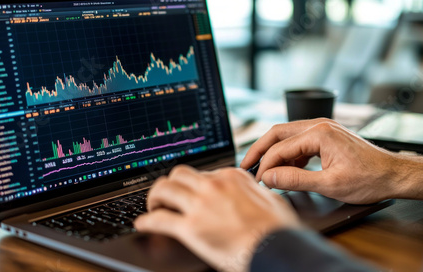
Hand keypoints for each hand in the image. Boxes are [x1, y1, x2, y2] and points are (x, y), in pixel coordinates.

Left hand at [134, 165, 300, 271]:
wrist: (279, 250)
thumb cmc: (279, 230)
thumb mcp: (271, 200)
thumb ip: (254, 192)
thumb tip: (253, 193)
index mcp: (233, 177)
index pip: (203, 173)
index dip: (192, 185)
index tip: (188, 192)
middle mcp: (214, 185)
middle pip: (179, 174)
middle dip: (170, 184)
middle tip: (167, 195)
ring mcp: (200, 204)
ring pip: (164, 188)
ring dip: (154, 197)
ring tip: (153, 206)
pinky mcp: (190, 227)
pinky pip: (159, 219)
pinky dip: (147, 221)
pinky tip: (143, 224)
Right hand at [240, 118, 422, 203]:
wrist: (394, 175)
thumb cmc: (369, 178)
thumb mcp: (329, 184)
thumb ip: (295, 179)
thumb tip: (268, 177)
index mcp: (319, 133)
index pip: (280, 148)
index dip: (265, 165)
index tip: (257, 180)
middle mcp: (319, 125)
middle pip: (277, 133)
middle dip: (259, 149)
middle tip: (245, 165)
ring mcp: (323, 129)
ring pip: (286, 135)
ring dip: (272, 151)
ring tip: (261, 168)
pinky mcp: (326, 136)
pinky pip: (298, 141)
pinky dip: (287, 153)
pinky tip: (284, 168)